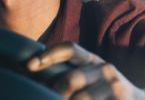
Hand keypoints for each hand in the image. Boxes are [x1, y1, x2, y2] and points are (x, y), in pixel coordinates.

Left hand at [26, 42, 144, 99]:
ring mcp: (115, 88)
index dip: (48, 55)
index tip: (28, 65)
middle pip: (71, 79)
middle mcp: (105, 70)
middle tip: (47, 98)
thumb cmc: (108, 91)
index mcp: (95, 60)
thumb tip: (33, 76)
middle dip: (55, 92)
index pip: (70, 49)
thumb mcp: (94, 76)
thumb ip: (71, 72)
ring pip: (81, 99)